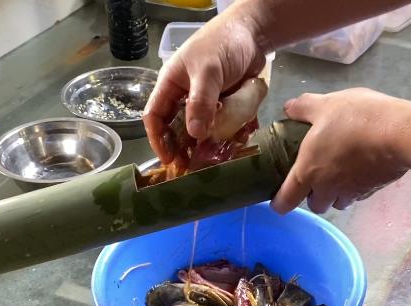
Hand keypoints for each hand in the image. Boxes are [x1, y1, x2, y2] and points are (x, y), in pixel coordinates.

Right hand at [143, 15, 266, 163]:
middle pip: (178, 129)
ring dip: (208, 145)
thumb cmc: (223, 43)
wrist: (255, 32)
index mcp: (171, 85)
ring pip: (202, 131)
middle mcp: (186, 96)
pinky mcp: (226, 107)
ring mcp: (208, 103)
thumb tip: (194, 133)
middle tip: (192, 167)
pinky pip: (224, 127)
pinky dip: (229, 136)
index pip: (155, 116)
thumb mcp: (208, 71)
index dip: (158, 139)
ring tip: (214, 159)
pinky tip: (235, 145)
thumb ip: (200, 101)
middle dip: (183, 148)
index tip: (169, 158)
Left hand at [272, 88, 410, 213]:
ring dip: (335, 194)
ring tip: (340, 173)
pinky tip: (361, 169)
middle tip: (316, 176)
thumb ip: (303, 107)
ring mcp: (352, 192)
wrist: (400, 133)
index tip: (278, 199)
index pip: (286, 201)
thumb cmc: (355, 118)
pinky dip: (355, 188)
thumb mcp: (325, 104)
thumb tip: (288, 108)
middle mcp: (327, 188)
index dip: (279, 203)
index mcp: (307, 171)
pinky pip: (358, 195)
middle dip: (312, 196)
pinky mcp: (373, 191)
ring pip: (338, 203)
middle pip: (315, 205)